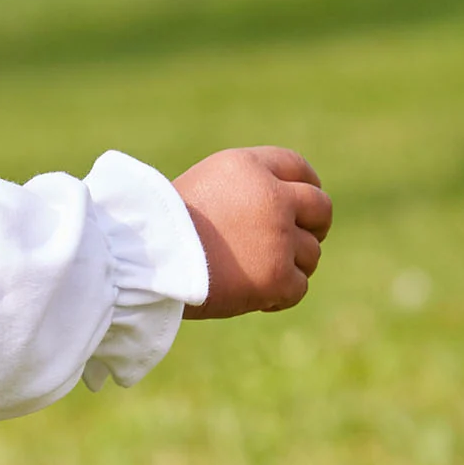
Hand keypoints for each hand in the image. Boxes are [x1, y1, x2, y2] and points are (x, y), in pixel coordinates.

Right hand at [172, 146, 331, 317]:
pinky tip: (257, 298)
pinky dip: (279, 296)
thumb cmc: (160, 227)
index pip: (297, 167)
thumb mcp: (204, 187)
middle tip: (298, 242)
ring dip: (291, 265)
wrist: (143, 261)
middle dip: (315, 225)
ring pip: (311, 253)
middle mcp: (272, 197)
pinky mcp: (277, 277)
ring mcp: (278, 237)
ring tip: (257, 274)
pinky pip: (298, 288)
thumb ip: (246, 189)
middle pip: (320, 207)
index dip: (307, 186)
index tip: (305, 204)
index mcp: (249, 166)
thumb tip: (287, 206)